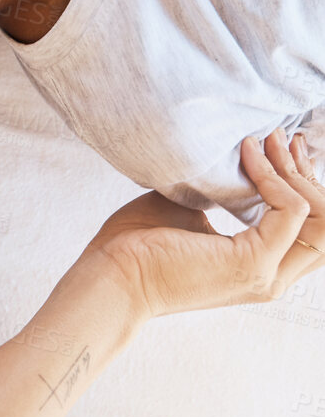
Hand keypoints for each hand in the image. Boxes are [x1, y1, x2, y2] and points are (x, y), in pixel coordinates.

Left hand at [85, 129, 324, 321]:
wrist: (112, 277)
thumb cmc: (137, 246)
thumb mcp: (189, 211)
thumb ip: (222, 193)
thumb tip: (235, 158)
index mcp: (258, 269)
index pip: (311, 229)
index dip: (303, 184)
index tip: (281, 145)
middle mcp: (270, 278)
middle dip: (309, 175)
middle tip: (282, 138)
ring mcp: (264, 274)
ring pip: (319, 217)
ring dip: (294, 171)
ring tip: (268, 141)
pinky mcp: (252, 262)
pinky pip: (288, 208)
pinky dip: (272, 175)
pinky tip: (247, 155)